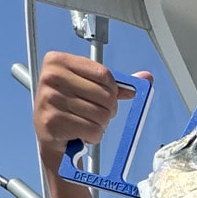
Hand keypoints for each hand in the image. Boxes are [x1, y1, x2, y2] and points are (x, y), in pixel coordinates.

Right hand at [33, 52, 148, 169]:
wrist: (50, 136)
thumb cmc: (70, 107)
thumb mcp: (89, 88)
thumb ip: (116, 83)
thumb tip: (146, 77)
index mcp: (58, 61)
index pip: (104, 74)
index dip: (112, 90)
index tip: (102, 97)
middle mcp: (51, 77)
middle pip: (105, 95)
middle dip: (108, 110)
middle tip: (93, 114)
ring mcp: (50, 99)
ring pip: (101, 114)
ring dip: (100, 124)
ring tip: (85, 123)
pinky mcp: (52, 121)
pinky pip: (92, 130)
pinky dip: (93, 136)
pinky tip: (81, 133)